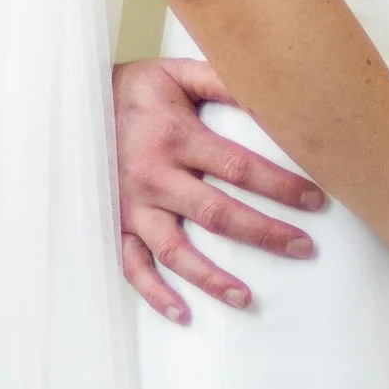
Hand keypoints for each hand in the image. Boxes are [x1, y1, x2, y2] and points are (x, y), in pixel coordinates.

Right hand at [114, 57, 323, 322]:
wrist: (72, 106)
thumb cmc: (134, 91)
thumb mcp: (176, 74)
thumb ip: (221, 81)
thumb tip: (271, 94)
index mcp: (175, 138)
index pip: (239, 167)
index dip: (280, 186)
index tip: (316, 200)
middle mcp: (154, 177)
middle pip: (217, 214)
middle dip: (264, 234)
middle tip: (303, 248)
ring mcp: (132, 207)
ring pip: (175, 251)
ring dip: (211, 278)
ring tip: (247, 298)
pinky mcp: (115, 225)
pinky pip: (132, 266)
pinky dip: (154, 293)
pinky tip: (183, 314)